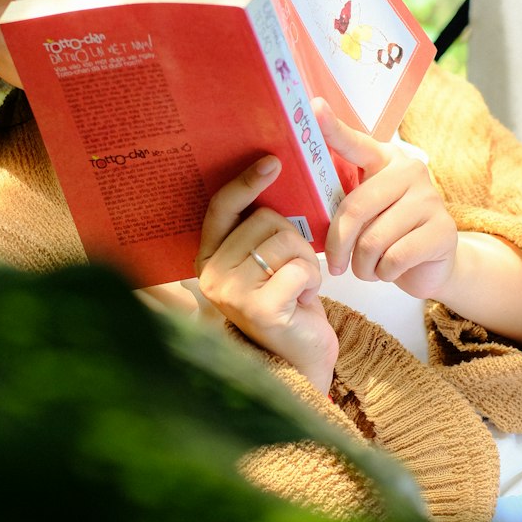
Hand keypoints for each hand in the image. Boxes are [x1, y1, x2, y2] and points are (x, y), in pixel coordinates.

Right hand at [195, 155, 338, 392]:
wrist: (300, 360)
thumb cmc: (287, 303)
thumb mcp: (266, 262)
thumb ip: (261, 230)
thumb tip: (274, 174)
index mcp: (209, 258)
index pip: (221, 208)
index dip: (245, 182)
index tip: (272, 162)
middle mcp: (212, 275)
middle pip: (264, 220)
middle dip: (293, 238)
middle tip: (293, 269)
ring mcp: (232, 293)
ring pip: (284, 240)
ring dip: (305, 260)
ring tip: (297, 286)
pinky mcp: (259, 309)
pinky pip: (299, 267)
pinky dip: (312, 280)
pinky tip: (303, 300)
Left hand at [317, 99, 521, 346]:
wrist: (431, 265)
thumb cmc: (386, 235)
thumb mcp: (364, 214)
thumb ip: (344, 202)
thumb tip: (308, 200)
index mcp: (384, 160)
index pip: (355, 143)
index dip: (332, 128)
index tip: (313, 106)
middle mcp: (410, 170)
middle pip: (355, 208)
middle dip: (339, 245)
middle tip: (336, 265)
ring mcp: (430, 199)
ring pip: (373, 240)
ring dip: (362, 265)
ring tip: (368, 268)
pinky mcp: (443, 230)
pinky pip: (394, 258)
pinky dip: (384, 273)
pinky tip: (389, 271)